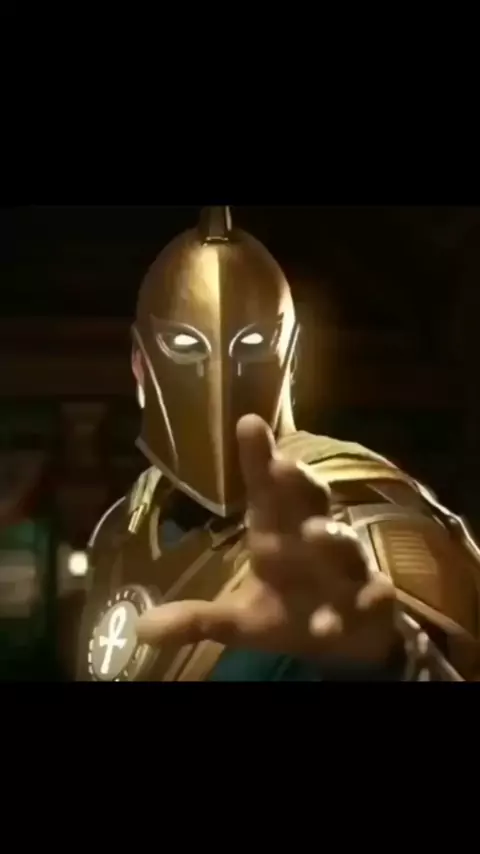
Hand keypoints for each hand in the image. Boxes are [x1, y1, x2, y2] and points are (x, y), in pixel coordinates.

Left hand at [137, 415, 398, 665]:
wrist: (350, 639)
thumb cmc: (290, 610)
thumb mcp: (239, 620)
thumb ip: (196, 618)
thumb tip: (141, 629)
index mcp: (280, 532)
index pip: (269, 489)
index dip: (260, 458)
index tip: (248, 423)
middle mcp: (314, 540)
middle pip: (312, 501)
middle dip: (300, 483)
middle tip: (283, 466)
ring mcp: (346, 569)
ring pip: (344, 544)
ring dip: (331, 539)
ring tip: (312, 534)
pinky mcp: (371, 601)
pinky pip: (366, 599)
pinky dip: (349, 609)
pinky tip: (326, 624)